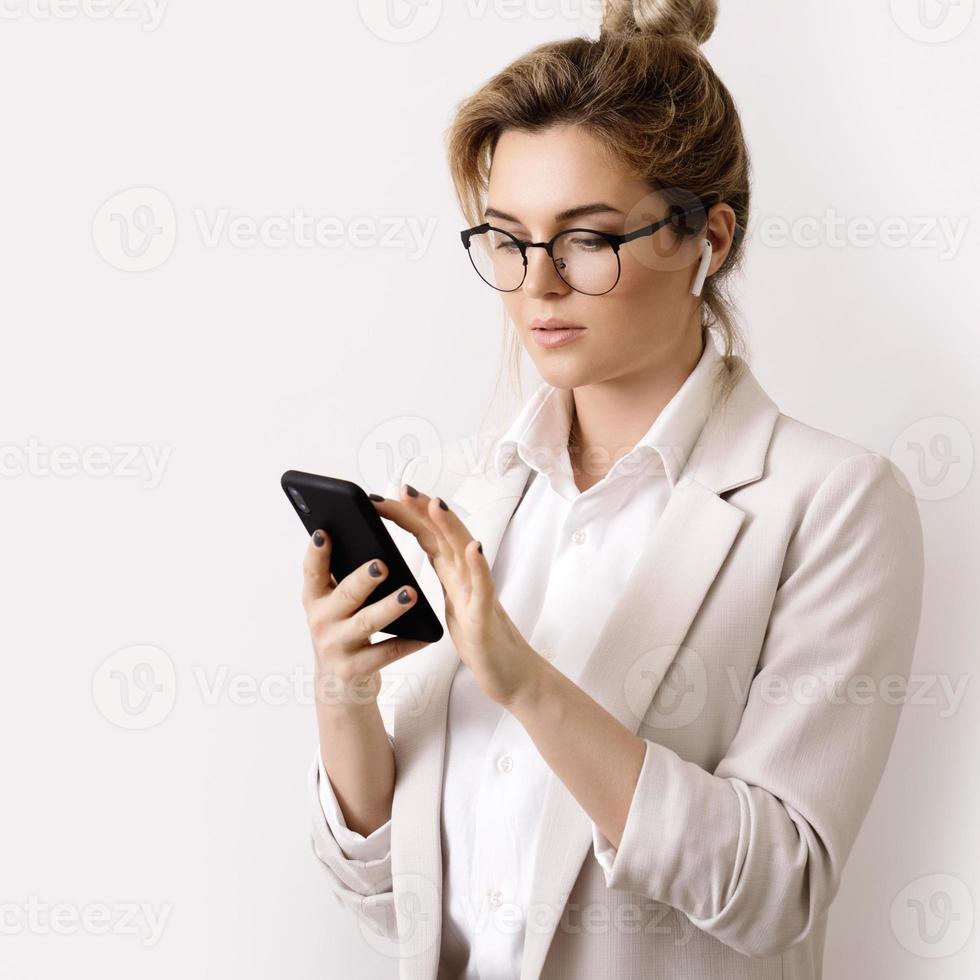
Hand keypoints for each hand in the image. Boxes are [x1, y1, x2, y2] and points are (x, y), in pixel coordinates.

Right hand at [300, 528, 430, 707]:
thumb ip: (342, 581)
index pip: (313, 571)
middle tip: (382, 565)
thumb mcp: (333, 608)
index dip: (316, 553)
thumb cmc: (341, 634)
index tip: (323, 533)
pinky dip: (408, 643)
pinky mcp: (354, 669)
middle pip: (345, 595)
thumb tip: (369, 545)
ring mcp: (336, 647)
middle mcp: (322, 621)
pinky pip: (386, 653)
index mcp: (316, 599)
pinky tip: (425, 635)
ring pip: (367, 623)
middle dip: (363, 579)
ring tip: (410, 594)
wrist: (337, 688)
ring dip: (390, 607)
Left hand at [370, 484, 542, 708]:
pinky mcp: (486, 614)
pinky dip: (479, 566)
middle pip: (444, 533)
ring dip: (451, 526)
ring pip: (465, 551)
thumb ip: (431, 578)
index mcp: (452, 571)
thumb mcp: (447, 601)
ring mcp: (477, 591)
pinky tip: (474, 549)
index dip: (405, 514)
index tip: (378, 499)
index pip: (426, 533)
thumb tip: (395, 562)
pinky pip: (484, 587)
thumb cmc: (477, 636)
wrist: (507, 671)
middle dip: (423, 509)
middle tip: (401, 488)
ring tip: (436, 504)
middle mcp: (466, 574)